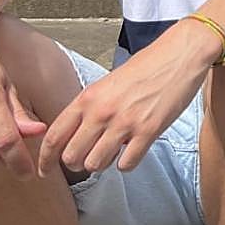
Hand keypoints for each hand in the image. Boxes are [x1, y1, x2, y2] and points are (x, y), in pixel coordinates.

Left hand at [38, 23, 211, 175]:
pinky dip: (127, 163)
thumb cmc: (147, 66)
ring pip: (96, 165)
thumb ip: (90, 107)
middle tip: (88, 158)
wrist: (180, 54)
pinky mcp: (149, 131)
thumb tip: (78, 135)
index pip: (54, 137)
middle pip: (72, 157)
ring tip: (113, 152)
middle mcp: (102, 111)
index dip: (45, 159)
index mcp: (88, 97)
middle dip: (77, 163)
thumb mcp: (108, 83)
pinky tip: (133, 150)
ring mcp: (125, 122)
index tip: (45, 170)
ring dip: (103, 164)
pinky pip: (126, 164)